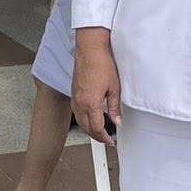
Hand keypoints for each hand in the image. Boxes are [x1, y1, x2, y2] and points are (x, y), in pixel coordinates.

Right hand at [71, 31, 120, 146]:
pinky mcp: (73, 92)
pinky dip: (83, 119)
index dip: (105, 137)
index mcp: (90, 103)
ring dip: (88, 129)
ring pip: (80, 121)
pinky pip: (76, 112)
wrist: (90, 49)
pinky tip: (89, 118)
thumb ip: (115, 108)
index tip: (110, 141)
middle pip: (86, 127)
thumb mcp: (114, 88)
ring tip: (98, 132)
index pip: (97, 128)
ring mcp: (75, 97)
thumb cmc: (101, 63)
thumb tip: (117, 120)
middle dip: (96, 136)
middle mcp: (80, 102)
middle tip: (105, 140)